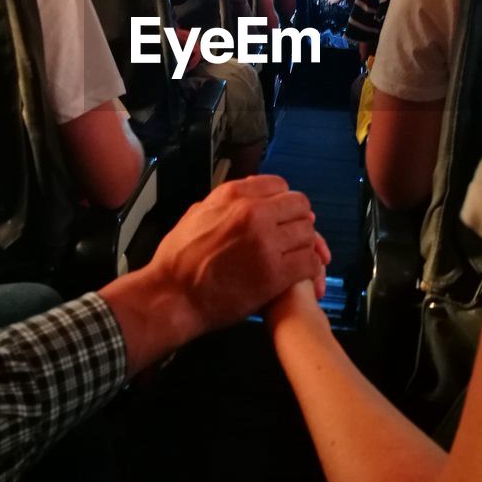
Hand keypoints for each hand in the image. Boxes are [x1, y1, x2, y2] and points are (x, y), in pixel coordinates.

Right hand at [149, 176, 327, 335]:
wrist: (172, 295)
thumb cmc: (178, 260)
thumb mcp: (196, 214)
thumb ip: (224, 201)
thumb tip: (246, 193)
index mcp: (234, 195)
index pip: (280, 185)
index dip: (283, 201)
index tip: (282, 214)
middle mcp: (253, 213)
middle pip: (300, 206)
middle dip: (297, 221)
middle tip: (290, 236)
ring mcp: (266, 242)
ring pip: (308, 234)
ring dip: (304, 245)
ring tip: (293, 257)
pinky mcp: (275, 273)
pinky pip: (309, 262)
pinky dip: (309, 268)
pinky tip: (299, 274)